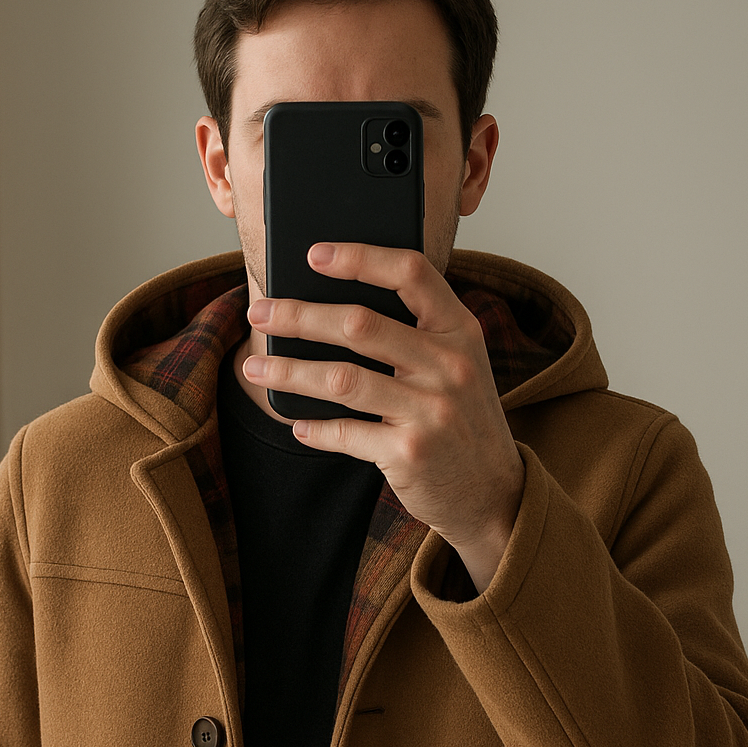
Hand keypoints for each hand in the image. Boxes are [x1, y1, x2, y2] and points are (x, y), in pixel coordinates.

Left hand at [243, 242, 524, 590]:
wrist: (494, 492)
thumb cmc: (461, 418)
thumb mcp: (456, 365)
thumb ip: (415, 334)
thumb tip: (329, 308)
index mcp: (461, 330)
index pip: (411, 273)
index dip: (360, 257)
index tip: (313, 254)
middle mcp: (450, 366)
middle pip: (360, 325)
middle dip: (299, 315)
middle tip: (259, 312)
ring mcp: (431, 411)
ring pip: (342, 379)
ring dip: (289, 371)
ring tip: (254, 368)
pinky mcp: (410, 453)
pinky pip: (346, 432)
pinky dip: (314, 428)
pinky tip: (296, 423)